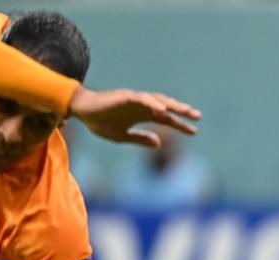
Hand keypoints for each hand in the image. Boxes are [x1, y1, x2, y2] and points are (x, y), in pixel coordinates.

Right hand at [69, 86, 201, 146]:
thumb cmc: (100, 121)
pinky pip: (140, 98)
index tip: (194, 132)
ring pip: (156, 100)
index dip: (180, 125)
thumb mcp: (122, 136)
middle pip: (166, 107)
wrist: (80, 110)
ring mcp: (133, 100)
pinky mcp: (123, 96)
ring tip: (185, 110)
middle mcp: (141, 105)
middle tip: (197, 116)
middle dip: (182, 111)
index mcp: (142, 115)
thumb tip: (159, 144)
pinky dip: (151, 102)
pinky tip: (161, 108)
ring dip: (171, 104)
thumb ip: (140, 139)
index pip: (165, 119)